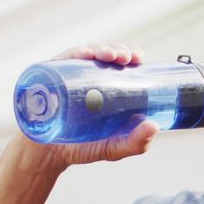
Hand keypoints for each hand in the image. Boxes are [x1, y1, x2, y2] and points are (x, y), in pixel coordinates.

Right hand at [14, 42, 158, 171]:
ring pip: (87, 53)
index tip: (138, 58)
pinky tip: (84, 54)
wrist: (48, 155)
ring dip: (100, 48)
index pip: (123, 63)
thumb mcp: (114, 147)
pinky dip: (74, 54)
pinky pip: (62, 61)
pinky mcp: (51, 78)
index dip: (132, 55)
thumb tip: (154, 126)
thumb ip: (136, 142)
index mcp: (109, 87)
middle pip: (107, 54)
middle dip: (118, 50)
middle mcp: (90, 77)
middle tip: (126, 58)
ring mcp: (70, 76)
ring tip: (110, 55)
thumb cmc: (84, 147)